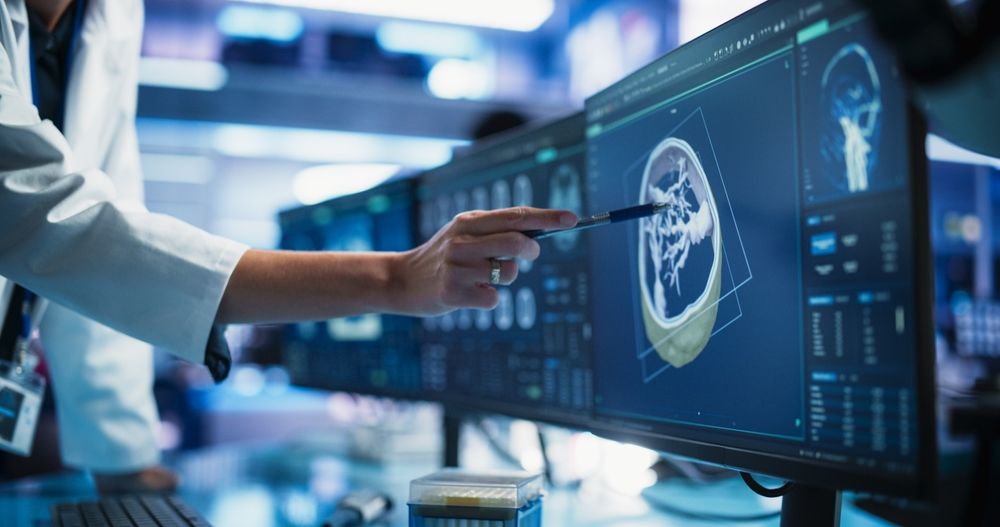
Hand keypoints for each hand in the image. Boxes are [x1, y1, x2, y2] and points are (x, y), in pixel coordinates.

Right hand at [391, 207, 577, 314]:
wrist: (403, 281)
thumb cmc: (444, 257)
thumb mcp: (464, 234)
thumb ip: (497, 231)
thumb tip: (538, 233)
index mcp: (468, 222)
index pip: (515, 216)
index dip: (547, 217)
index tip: (572, 219)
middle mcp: (461, 241)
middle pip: (516, 242)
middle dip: (532, 250)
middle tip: (530, 255)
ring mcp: (456, 267)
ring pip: (507, 273)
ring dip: (506, 277)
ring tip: (486, 277)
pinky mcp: (453, 293)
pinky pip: (493, 298)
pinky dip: (490, 298)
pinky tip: (472, 294)